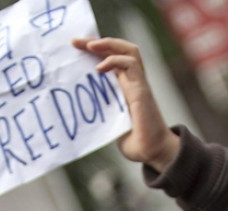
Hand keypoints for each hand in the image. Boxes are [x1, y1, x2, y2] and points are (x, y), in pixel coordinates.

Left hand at [73, 37, 180, 171]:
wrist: (153, 152)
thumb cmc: (135, 142)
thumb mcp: (111, 123)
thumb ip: (101, 112)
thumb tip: (79, 111)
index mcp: (124, 87)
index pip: (110, 57)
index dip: (94, 49)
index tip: (74, 46)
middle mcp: (132, 81)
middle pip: (119, 49)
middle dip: (97, 41)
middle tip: (75, 42)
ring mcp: (139, 84)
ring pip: (129, 50)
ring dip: (108, 44)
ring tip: (90, 46)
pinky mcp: (142, 90)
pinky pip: (131, 65)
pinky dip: (114, 61)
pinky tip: (100, 68)